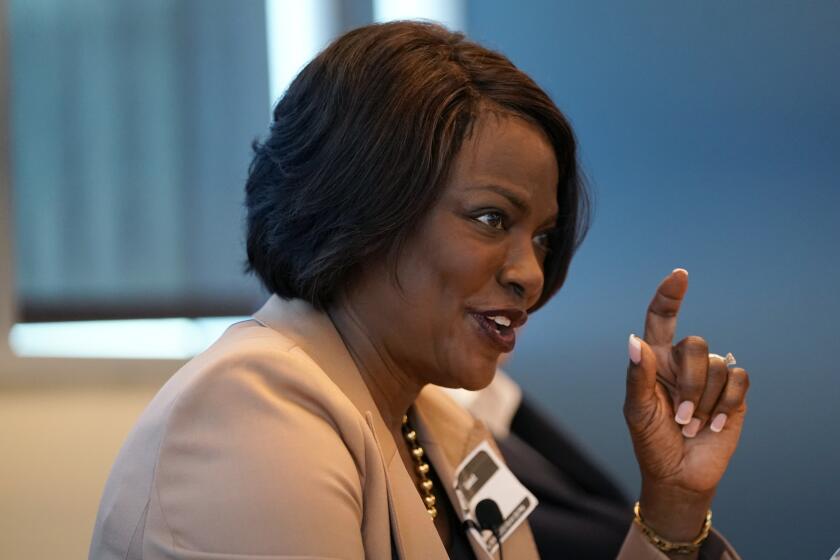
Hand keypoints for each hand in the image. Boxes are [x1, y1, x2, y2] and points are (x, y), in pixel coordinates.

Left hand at [624, 269, 749, 542]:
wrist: (678, 474)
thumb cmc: (651, 440)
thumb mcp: (637, 411)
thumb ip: (637, 375)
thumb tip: (634, 341)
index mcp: (655, 359)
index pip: (662, 318)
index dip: (670, 296)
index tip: (679, 275)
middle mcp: (683, 362)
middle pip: (696, 345)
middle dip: (689, 383)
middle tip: (679, 415)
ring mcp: (710, 377)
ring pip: (718, 364)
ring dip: (705, 401)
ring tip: (691, 425)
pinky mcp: (734, 394)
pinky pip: (738, 379)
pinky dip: (726, 405)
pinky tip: (713, 425)